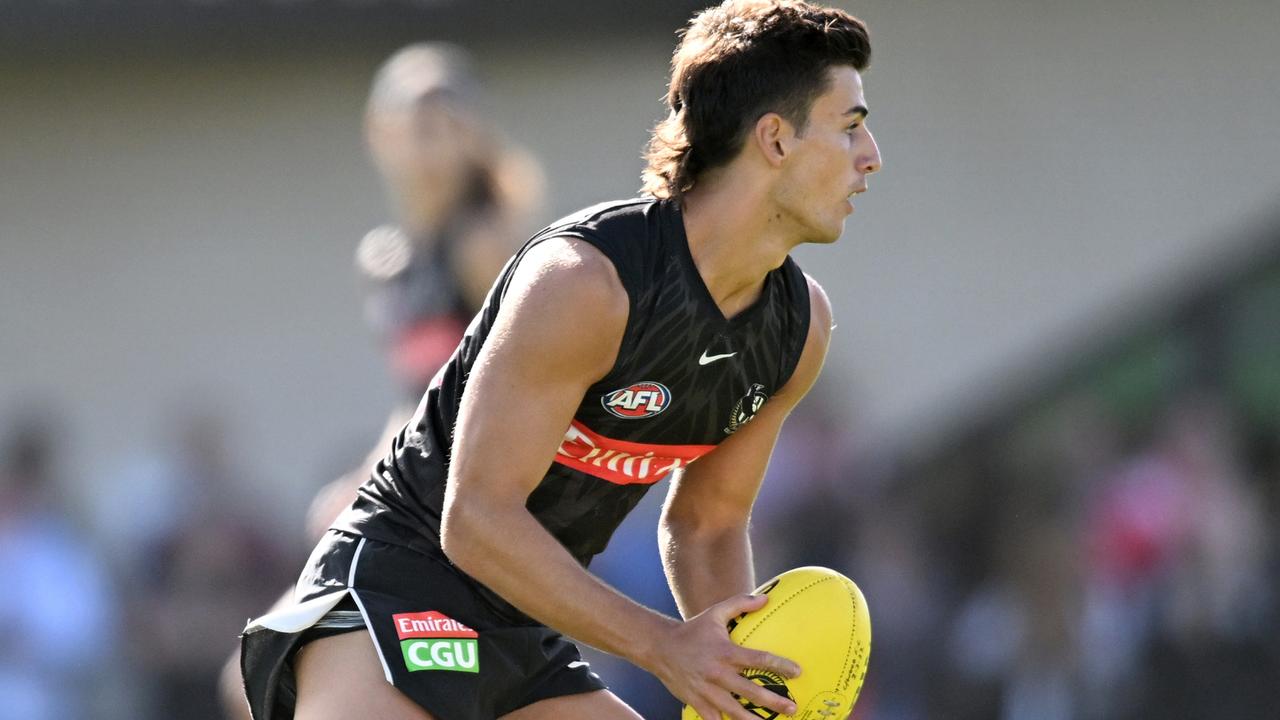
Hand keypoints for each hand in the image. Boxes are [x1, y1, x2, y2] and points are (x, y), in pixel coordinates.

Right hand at [646, 594, 800, 719]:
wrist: (660, 648)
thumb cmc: (692, 630)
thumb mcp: (715, 613)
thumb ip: (740, 604)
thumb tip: (766, 598)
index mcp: (725, 652)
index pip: (758, 659)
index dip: (779, 665)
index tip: (797, 672)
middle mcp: (717, 673)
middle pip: (750, 691)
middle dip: (773, 702)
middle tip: (792, 708)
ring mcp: (707, 690)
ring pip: (734, 711)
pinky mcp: (697, 702)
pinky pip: (713, 719)